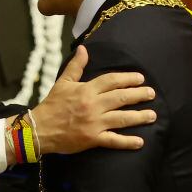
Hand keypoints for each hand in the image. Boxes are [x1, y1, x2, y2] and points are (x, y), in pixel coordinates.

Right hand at [29, 46, 155, 155]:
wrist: (39, 129)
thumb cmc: (52, 105)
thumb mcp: (63, 82)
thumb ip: (76, 66)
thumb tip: (83, 49)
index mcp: (86, 90)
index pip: (111, 81)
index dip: (127, 79)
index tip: (140, 78)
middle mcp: (93, 105)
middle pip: (121, 98)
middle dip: (139, 95)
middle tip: (151, 93)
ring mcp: (94, 123)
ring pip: (122, 118)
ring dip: (139, 116)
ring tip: (152, 115)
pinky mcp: (92, 139)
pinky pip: (113, 140)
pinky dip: (127, 142)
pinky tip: (140, 142)